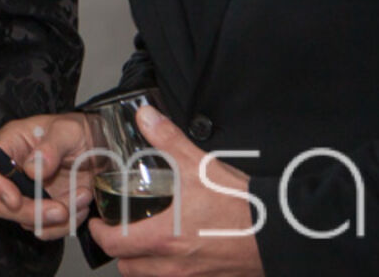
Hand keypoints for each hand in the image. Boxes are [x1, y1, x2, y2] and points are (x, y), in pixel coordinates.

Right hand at [0, 112, 97, 237]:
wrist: (104, 148)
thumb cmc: (82, 131)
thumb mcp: (69, 130)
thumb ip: (51, 147)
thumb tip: (32, 169)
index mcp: (12, 145)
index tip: (15, 199)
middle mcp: (16, 171)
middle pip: (3, 203)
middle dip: (32, 212)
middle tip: (60, 210)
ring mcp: (29, 193)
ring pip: (26, 221)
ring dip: (56, 219)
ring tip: (83, 196)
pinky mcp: (45, 208)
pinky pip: (46, 229)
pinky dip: (66, 224)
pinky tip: (82, 204)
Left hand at [88, 106, 262, 276]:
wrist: (280, 231)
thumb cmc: (240, 205)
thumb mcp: (199, 165)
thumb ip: (167, 140)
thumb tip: (145, 117)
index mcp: (164, 237)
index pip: (113, 244)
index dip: (99, 232)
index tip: (99, 220)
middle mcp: (174, 265)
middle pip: (128, 268)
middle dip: (120, 251)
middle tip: (121, 230)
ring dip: (143, 264)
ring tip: (146, 242)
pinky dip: (169, 272)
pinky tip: (177, 253)